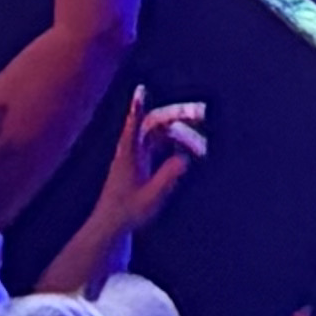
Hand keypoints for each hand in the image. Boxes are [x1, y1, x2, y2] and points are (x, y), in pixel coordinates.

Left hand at [88, 90, 207, 250]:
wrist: (112, 225)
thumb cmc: (128, 213)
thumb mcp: (151, 198)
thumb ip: (167, 178)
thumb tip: (184, 159)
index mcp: (128, 156)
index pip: (133, 126)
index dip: (137, 108)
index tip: (140, 90)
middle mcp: (131, 150)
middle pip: (155, 123)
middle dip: (178, 114)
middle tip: (202, 112)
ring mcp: (135, 154)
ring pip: (160, 132)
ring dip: (181, 130)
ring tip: (203, 138)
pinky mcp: (140, 161)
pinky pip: (160, 142)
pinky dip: (175, 141)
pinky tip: (190, 149)